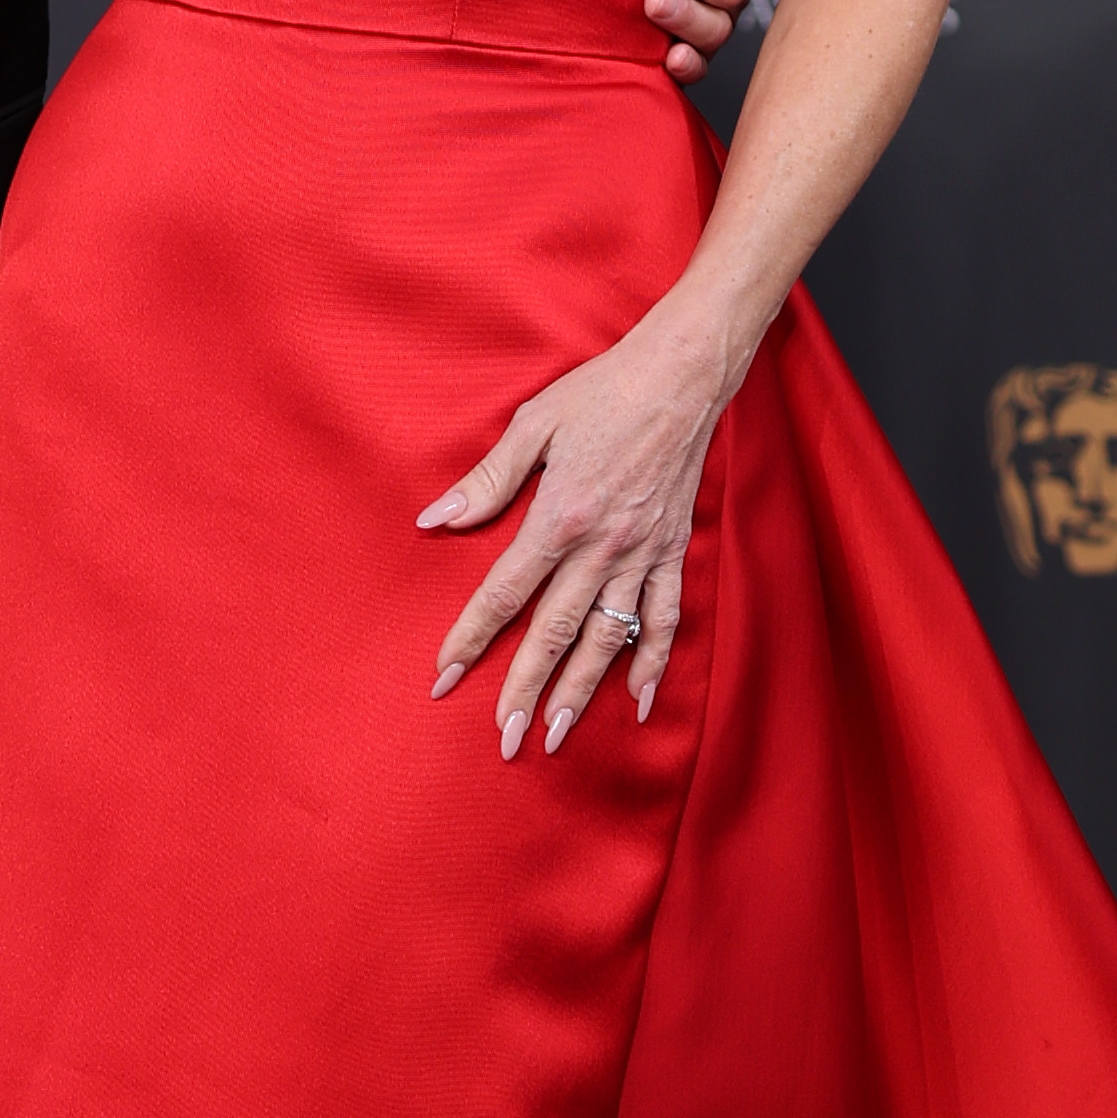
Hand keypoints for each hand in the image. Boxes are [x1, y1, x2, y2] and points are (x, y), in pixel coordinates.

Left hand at [418, 295, 741, 755]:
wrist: (682, 376)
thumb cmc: (603, 392)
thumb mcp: (533, 424)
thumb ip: (487, 481)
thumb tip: (434, 520)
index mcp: (559, 517)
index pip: (504, 594)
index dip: (471, 639)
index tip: (444, 677)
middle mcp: (601, 547)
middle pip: (554, 634)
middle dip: (525, 691)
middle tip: (504, 741)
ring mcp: (642, 555)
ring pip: (607, 639)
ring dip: (582, 692)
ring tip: (557, 737)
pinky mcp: (674, 552)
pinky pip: (665, 619)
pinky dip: (654, 663)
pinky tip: (640, 702)